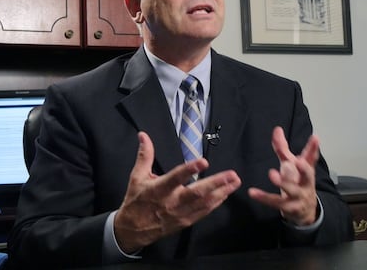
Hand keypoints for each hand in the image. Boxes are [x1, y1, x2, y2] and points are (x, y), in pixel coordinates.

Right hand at [114, 131, 240, 253]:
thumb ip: (145, 155)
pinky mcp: (185, 222)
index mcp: (159, 190)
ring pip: (204, 203)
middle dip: (217, 183)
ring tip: (235, 182)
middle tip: (232, 174)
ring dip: (222, 192)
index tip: (204, 161)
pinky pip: (204, 212)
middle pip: (197, 193)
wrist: (132, 230)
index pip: (176, 178)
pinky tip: (225, 194)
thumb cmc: (136, 201)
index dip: (190, 169)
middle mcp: (172, 203)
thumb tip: (143, 135)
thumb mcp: (137, 176)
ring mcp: (180, 214)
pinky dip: (216, 203)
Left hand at [248, 127, 318, 225]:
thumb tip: (277, 129)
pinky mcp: (289, 207)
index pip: (311, 158)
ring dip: (283, 182)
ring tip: (272, 174)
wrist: (306, 211)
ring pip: (292, 190)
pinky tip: (253, 192)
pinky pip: (276, 202)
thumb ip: (283, 148)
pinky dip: (264, 197)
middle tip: (298, 162)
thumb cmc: (298, 182)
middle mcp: (306, 183)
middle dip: (304, 169)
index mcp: (306, 171)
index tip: (315, 137)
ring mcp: (299, 196)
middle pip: (308, 175)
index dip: (313, 148)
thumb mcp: (291, 164)